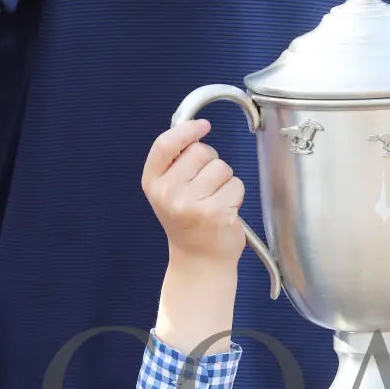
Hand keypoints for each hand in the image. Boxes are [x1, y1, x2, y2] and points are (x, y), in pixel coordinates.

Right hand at [142, 119, 245, 268]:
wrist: (199, 261)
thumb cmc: (188, 222)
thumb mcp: (169, 191)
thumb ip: (176, 162)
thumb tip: (194, 128)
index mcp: (153, 183)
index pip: (165, 144)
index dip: (186, 130)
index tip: (203, 127)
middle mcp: (169, 193)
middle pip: (201, 151)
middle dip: (211, 162)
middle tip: (206, 187)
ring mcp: (192, 203)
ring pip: (222, 167)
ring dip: (226, 180)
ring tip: (215, 201)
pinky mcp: (215, 212)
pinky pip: (236, 185)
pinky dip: (236, 195)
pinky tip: (225, 211)